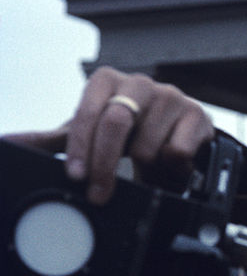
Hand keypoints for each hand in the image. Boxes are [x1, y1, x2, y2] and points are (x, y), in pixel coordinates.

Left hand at [2, 66, 213, 205]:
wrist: (181, 136)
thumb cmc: (131, 133)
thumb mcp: (92, 135)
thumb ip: (54, 140)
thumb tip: (9, 143)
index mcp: (109, 81)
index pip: (89, 113)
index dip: (82, 148)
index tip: (77, 177)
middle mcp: (141, 83)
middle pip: (116, 124)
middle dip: (105, 166)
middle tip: (99, 195)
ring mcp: (172, 97)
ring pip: (149, 146)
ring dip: (145, 170)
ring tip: (147, 171)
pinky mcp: (198, 116)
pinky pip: (177, 152)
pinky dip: (171, 168)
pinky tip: (170, 165)